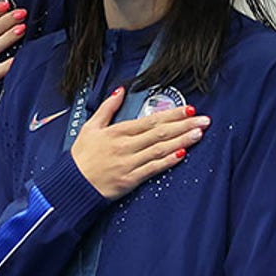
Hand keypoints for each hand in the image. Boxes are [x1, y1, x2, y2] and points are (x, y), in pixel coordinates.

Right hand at [68, 88, 208, 199]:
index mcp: (118, 131)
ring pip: (160, 149)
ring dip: (182, 140)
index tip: (188, 109)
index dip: (172, 114)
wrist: (72, 184)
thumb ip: (108, 108)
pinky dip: (168, 161)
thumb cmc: (81, 156)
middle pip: (160, 133)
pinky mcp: (130, 179)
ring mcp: (129, 163)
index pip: (150, 120)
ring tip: (199, 134)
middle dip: (184, 125)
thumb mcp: (90, 126)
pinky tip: (182, 154)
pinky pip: (153, 169)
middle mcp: (126, 146)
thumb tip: (120, 91)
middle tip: (204, 120)